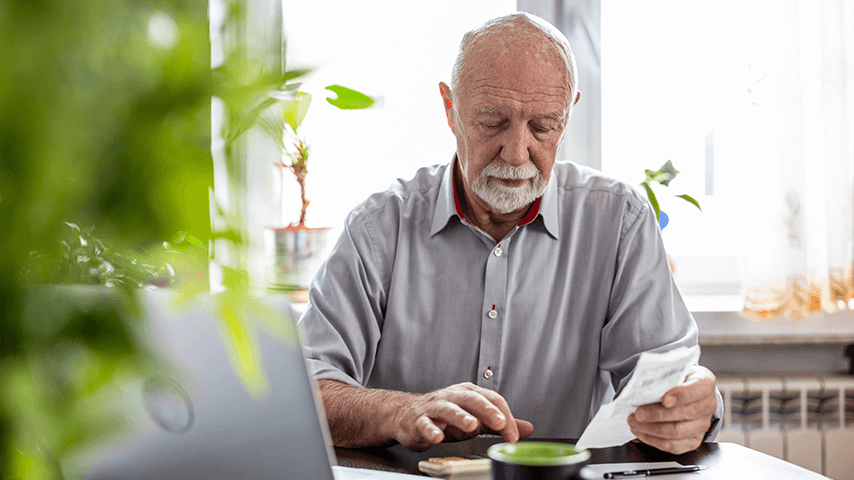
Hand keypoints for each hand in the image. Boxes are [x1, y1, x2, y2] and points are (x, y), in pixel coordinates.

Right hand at [387, 382, 533, 450]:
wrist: (407, 415)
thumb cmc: (443, 416)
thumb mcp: (475, 417)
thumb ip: (499, 423)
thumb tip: (527, 428)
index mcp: (469, 394)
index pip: (492, 400)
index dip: (505, 417)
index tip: (513, 436)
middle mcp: (453, 397)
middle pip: (472, 399)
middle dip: (487, 410)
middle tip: (499, 422)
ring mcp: (434, 408)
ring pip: (448, 409)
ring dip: (460, 416)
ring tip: (472, 425)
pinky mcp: (418, 420)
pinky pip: (425, 424)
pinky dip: (431, 430)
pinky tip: (438, 436)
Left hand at [627, 365, 716, 454]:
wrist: (684, 391)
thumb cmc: (675, 379)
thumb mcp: (672, 370)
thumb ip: (662, 377)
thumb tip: (642, 386)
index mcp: (705, 382)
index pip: (698, 389)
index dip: (681, 395)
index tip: (664, 399)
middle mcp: (708, 405)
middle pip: (686, 413)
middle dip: (658, 414)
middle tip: (638, 413)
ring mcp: (702, 425)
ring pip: (678, 432)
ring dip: (652, 429)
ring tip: (634, 422)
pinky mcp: (693, 440)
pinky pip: (674, 445)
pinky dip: (653, 439)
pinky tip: (640, 431)